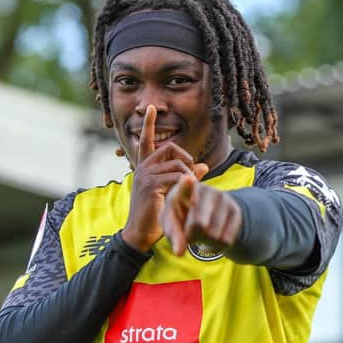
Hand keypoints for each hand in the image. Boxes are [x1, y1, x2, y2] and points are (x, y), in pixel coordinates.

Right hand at [122, 105, 207, 251]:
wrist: (140, 234)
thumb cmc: (155, 215)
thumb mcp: (171, 193)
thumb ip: (185, 177)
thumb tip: (203, 165)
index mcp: (145, 168)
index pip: (146, 141)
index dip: (150, 124)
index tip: (152, 108)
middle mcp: (142, 168)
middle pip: (169, 148)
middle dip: (186, 158)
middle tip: (191, 175)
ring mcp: (145, 175)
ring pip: (176, 164)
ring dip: (189, 175)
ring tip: (190, 190)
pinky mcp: (150, 185)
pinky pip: (176, 176)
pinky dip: (187, 184)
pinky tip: (187, 193)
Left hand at [160, 175, 241, 256]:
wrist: (205, 214)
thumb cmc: (181, 218)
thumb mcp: (172, 225)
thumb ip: (174, 237)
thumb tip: (179, 252)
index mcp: (184, 189)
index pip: (185, 185)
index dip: (186, 184)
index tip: (188, 180)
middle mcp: (205, 189)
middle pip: (199, 224)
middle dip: (192, 236)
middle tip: (190, 234)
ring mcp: (223, 197)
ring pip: (214, 234)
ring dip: (206, 241)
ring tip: (202, 233)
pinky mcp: (236, 209)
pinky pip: (227, 239)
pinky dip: (218, 245)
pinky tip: (213, 237)